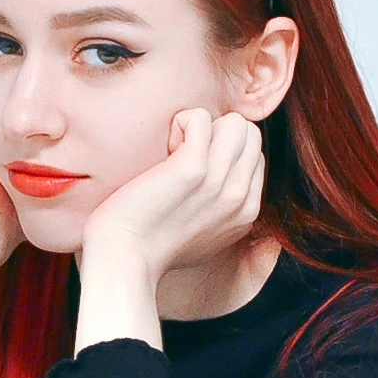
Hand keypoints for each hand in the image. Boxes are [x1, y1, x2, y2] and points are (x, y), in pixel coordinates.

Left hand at [81, 108, 264, 284]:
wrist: (123, 259)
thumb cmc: (150, 245)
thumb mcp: (204, 233)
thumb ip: (221, 208)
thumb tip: (218, 178)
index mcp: (246, 212)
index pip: (254, 154)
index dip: (222, 151)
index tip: (191, 172)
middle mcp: (239, 198)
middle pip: (249, 134)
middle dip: (217, 134)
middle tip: (182, 158)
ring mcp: (219, 183)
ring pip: (234, 122)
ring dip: (201, 128)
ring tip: (174, 152)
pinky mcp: (192, 169)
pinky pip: (201, 118)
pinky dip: (181, 123)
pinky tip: (165, 149)